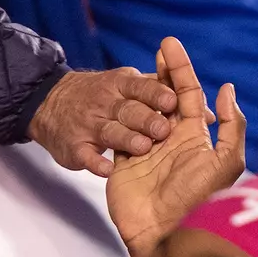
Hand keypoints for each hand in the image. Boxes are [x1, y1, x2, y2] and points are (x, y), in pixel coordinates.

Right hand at [28, 67, 177, 177]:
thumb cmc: (105, 97)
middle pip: (128, 110)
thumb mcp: (130, 86)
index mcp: (121, 86)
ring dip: (125, 139)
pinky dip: (95, 162)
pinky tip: (107, 170)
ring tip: (142, 147)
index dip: (156, 94)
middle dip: (146, 118)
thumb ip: (165, 96)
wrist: (49, 103)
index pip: (140, 88)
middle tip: (163, 129)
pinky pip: (85, 155)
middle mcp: (106, 104)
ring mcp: (88, 126)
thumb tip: (208, 115)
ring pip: (109, 131)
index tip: (173, 100)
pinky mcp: (75, 147)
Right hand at [106, 37, 246, 256]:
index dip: (180, 69)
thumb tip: (226, 88)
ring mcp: (146, 149)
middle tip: (161, 48)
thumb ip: (230, 125)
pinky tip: (112, 99)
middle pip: (163, 97)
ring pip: (140, 109)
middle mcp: (171, 139)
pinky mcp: (123, 161)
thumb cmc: (198, 198)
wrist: (164, 231)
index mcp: (195, 136)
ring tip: (140, 78)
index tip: (169, 44)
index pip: (187, 94)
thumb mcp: (225, 161)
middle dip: (161, 71)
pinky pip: (118, 131)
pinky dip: (116, 115)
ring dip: (139, 93)